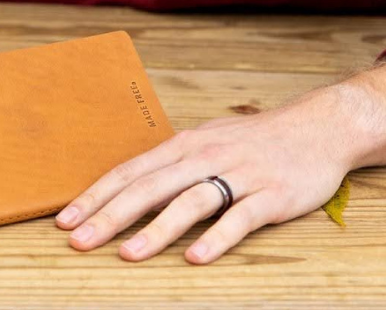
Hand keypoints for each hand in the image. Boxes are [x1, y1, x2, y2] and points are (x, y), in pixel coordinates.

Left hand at [55, 90, 353, 263]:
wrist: (320, 127)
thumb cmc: (255, 139)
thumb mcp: (207, 139)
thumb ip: (171, 162)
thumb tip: (128, 182)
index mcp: (185, 144)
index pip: (130, 171)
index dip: (96, 195)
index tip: (65, 219)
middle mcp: (206, 156)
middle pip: (150, 187)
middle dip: (110, 215)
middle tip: (78, 240)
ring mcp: (240, 175)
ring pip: (190, 202)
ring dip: (156, 230)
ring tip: (128, 254)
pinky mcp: (272, 196)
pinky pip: (240, 218)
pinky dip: (217, 239)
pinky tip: (196, 258)